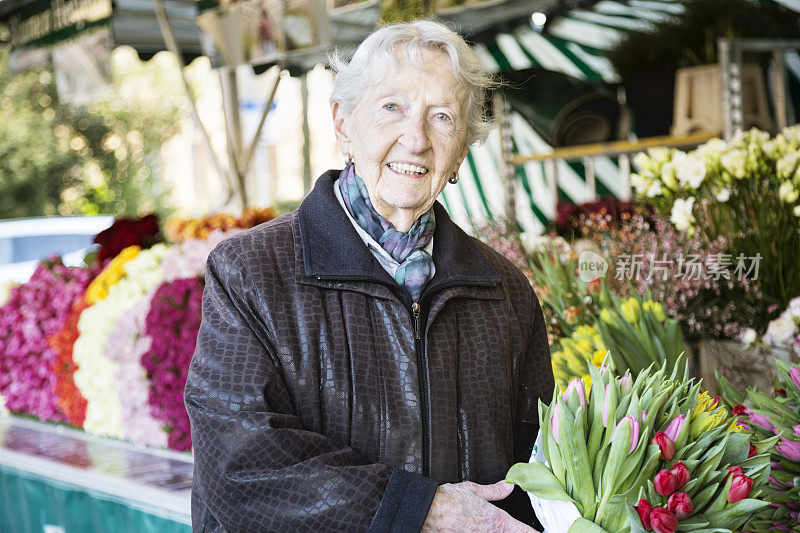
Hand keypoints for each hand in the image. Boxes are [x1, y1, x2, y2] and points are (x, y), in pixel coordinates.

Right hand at [421, 480, 538, 531]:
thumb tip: (508, 486)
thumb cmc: (448, 501)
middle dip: (517, 532)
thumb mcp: (473, 489)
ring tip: (493, 527)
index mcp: (497, 520)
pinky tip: (481, 529)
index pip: (525, 531)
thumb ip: (494, 490)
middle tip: (523, 530)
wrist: (429, 511)